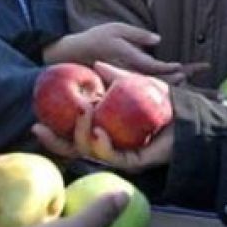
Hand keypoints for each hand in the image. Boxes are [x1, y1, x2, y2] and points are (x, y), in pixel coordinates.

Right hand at [32, 62, 173, 172]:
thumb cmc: (163, 101)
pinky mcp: (134, 161)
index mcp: (104, 130)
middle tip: (39, 128)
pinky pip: (112, 156)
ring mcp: (120, 154)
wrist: (188, 113)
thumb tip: (95, 64)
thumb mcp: (136, 83)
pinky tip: (98, 132)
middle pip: (75, 150)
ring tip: (80, 113)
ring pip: (90, 152)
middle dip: (55, 142)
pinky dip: (103, 144)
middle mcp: (109, 145)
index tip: (38, 122)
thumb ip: (116, 75)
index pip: (74, 136)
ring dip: (80, 134)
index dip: (55, 133)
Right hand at [43, 23, 188, 81]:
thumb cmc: (96, 38)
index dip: (171, 69)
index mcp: (130, 61)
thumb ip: (137, 34)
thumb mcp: (116, 29)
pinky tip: (177, 80)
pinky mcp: (127, 83)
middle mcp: (131, 75)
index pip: (155, 68)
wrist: (73, 55)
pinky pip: (148, 86)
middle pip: (161, 81)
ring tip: (195, 78)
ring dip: (175, 83)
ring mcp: (129, 81)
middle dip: (182, 78)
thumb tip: (158, 40)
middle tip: (203, 73)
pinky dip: (164, 83)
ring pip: (156, 86)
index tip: (185, 67)